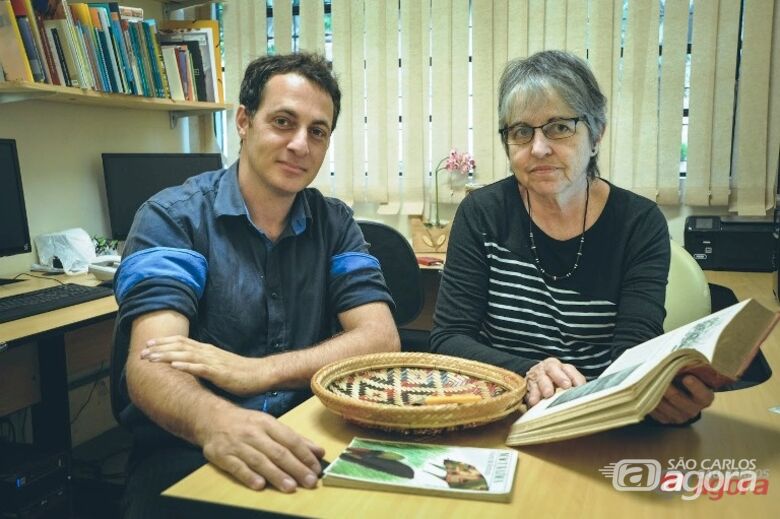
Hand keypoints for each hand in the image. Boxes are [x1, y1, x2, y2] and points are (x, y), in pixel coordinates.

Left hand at [141, 336, 266, 395]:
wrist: (260, 374)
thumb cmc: (241, 372)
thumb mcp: (219, 365)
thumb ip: (204, 363)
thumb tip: (189, 365)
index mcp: (207, 350)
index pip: (182, 342)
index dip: (164, 343)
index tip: (148, 345)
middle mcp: (208, 352)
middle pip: (179, 346)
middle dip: (159, 348)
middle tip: (142, 351)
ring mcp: (213, 361)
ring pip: (185, 355)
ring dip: (166, 356)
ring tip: (151, 358)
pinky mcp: (219, 372)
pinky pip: (200, 368)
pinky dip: (186, 366)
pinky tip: (174, 367)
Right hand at [200, 406, 324, 491]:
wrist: (211, 418)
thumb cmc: (246, 423)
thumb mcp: (270, 424)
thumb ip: (294, 439)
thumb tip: (318, 451)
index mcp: (268, 423)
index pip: (290, 439)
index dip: (304, 454)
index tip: (316, 468)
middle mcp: (254, 433)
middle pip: (277, 452)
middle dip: (295, 467)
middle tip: (309, 481)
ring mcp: (238, 444)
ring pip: (259, 460)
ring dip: (276, 474)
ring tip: (290, 486)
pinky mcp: (223, 456)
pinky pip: (237, 467)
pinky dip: (248, 476)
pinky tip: (259, 485)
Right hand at [524, 357, 586, 406]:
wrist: (534, 376)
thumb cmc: (555, 380)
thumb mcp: (566, 379)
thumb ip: (576, 385)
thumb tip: (588, 395)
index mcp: (561, 367)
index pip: (570, 370)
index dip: (575, 378)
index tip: (580, 387)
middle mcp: (548, 368)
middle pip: (553, 368)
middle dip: (560, 377)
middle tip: (566, 386)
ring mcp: (537, 375)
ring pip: (541, 378)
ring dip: (545, 386)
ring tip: (548, 394)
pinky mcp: (528, 384)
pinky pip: (530, 389)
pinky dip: (532, 395)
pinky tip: (534, 401)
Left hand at [649, 375, 713, 423]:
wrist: (682, 395)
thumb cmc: (687, 379)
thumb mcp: (693, 374)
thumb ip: (689, 370)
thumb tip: (678, 363)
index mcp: (704, 398)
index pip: (702, 394)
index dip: (695, 387)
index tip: (687, 378)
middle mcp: (693, 410)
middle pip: (676, 398)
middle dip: (666, 386)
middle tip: (658, 376)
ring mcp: (679, 417)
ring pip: (662, 405)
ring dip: (653, 392)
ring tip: (648, 381)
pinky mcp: (665, 420)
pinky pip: (654, 411)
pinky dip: (648, 400)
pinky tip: (645, 391)